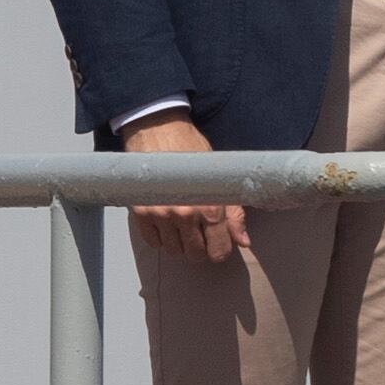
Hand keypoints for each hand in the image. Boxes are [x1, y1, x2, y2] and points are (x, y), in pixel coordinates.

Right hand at [118, 112, 244, 264]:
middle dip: (201, 248)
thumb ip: (233, 212)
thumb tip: (243, 241)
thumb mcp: (219, 178)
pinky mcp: (141, 212)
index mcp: (209, 206)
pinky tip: (167, 223)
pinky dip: (161, 238)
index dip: (221, 250)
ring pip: (173, 250)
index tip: (219, 244)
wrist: (159, 131)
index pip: (218, 249)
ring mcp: (160, 215)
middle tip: (201, 234)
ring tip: (183, 226)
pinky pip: (153, 242)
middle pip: (195, 254)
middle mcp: (185, 214)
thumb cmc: (192, 150)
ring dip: (180, 243)